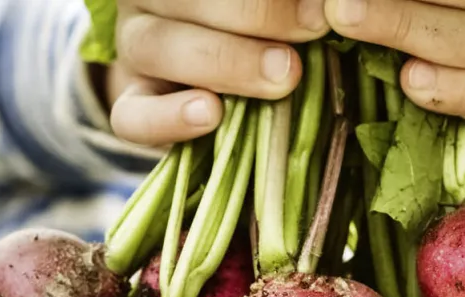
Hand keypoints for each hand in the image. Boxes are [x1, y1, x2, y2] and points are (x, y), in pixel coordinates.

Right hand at [103, 0, 330, 146]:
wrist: (225, 83)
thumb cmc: (268, 31)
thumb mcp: (277, 17)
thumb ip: (295, 7)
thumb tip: (332, 5)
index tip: (319, 5)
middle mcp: (150, 0)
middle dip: (253, 12)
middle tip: (313, 28)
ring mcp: (136, 50)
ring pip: (154, 46)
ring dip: (225, 61)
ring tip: (283, 76)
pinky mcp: (132, 107)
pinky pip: (132, 116)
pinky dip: (168, 117)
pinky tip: (212, 113)